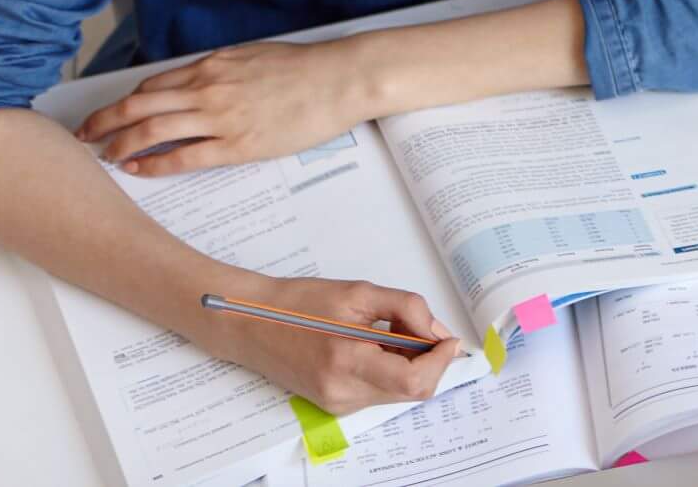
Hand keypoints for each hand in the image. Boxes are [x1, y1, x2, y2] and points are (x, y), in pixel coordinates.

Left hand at [77, 38, 379, 174]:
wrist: (341, 79)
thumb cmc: (307, 68)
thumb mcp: (255, 56)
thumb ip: (222, 70)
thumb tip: (200, 84)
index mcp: (213, 65)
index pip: (152, 85)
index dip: (124, 102)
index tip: (109, 113)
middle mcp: (208, 89)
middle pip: (138, 106)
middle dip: (103, 122)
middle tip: (84, 136)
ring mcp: (221, 117)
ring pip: (152, 131)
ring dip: (120, 144)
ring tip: (105, 156)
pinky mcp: (238, 145)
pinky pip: (183, 157)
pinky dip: (153, 164)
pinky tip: (138, 169)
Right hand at [199, 271, 463, 414]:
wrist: (249, 323)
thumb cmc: (299, 303)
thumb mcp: (360, 294)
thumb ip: (407, 310)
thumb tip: (438, 332)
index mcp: (346, 363)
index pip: (414, 380)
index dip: (440, 360)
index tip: (448, 337)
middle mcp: (342, 394)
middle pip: (411, 391)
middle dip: (429, 361)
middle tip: (422, 329)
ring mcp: (337, 403)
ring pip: (397, 392)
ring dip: (411, 365)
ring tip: (392, 333)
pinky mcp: (333, 404)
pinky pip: (379, 391)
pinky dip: (391, 370)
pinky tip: (377, 346)